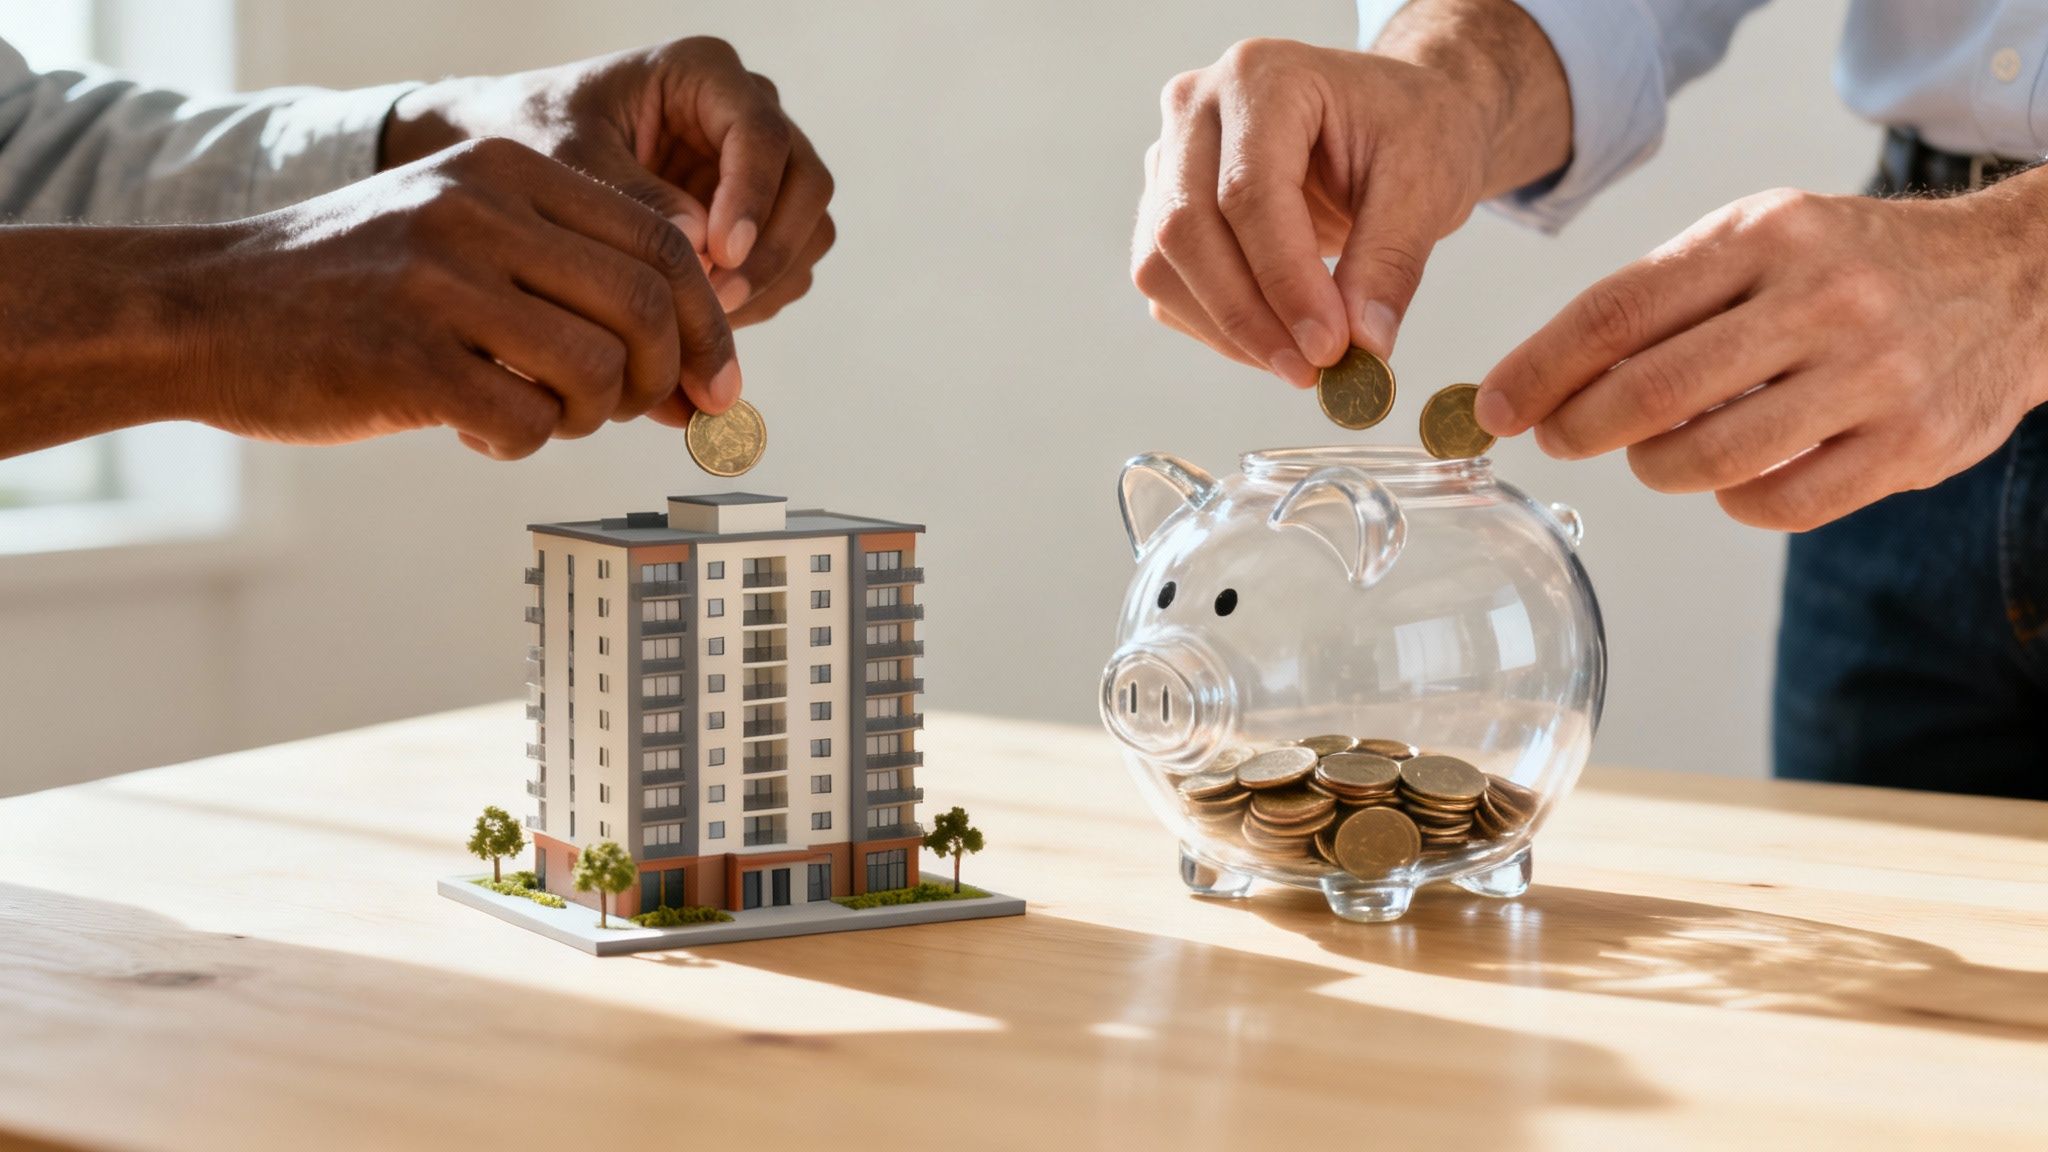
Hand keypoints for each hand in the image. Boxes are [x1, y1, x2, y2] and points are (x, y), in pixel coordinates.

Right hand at [187, 138, 736, 457]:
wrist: (206, 308)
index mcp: (507, 170)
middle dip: (660, 377)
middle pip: (645, 308)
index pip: (663, 243)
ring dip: (588, 415)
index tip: (717, 384)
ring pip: (596, 371)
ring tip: (539, 411)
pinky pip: (526, 423)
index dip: (708, 324)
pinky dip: (521, 442)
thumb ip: (572, 281)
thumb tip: (697, 378)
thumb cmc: (357, 287)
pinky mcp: (405, 358)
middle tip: (633, 409)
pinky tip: (477, 427)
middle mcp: (479, 212)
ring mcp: (440, 283)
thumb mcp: (463, 239)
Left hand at [384, 37, 833, 327]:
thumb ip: (634, 200)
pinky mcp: (757, 218)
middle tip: (714, 303)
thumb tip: (703, 251)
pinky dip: (758, 299)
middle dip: (770, 252)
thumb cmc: (534, 133)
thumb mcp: (570, 160)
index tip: (723, 254)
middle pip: (807, 185)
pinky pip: (789, 265)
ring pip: (810, 230)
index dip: (754, 199)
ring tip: (702, 319)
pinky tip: (702, 319)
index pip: (763, 135)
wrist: (515, 153)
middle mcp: (748, 113)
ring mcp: (761, 169)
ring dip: (768, 283)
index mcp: (706, 73)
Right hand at [1130, 39, 1488, 385]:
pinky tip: (1275, 340)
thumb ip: (1392, 260)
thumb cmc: (1411, 130)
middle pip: (1187, 228)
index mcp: (1262, 77)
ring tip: (1299, 363)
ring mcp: (1169, 158)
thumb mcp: (1427, 182)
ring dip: (1226, 330)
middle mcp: (1197, 108)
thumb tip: (1363, 345)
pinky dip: (1216, 328)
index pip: (1248, 191)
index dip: (1284, 280)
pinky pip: (1166, 285)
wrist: (1391, 121)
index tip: (1329, 348)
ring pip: (1161, 264)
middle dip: (1246, 315)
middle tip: (1310, 371)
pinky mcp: (1163, 207)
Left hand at [1476, 184, 2047, 530]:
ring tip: (1652, 454)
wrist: (2009, 281)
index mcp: (1766, 235)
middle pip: (1652, 392)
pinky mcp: (1907, 446)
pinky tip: (1732, 477)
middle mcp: (1821, 298)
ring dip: (1654, 468)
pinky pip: (1777, 504)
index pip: (1619, 311)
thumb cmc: (1846, 267)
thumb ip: (1662, 299)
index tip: (1495, 405)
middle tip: (1558, 437)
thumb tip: (1545, 378)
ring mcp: (1871, 375)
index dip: (1539, 369)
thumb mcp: (1759, 240)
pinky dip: (1732, 502)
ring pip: (1708, 460)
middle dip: (1579, 427)